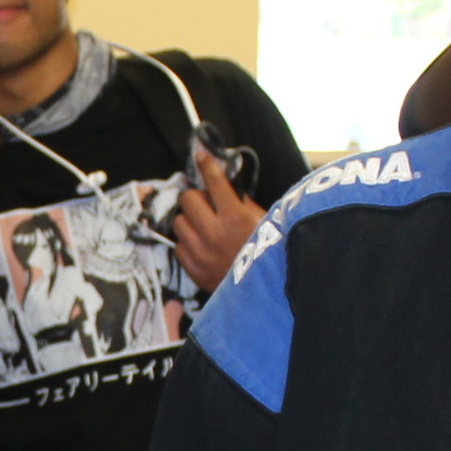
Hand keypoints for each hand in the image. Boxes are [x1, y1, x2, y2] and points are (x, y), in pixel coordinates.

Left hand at [168, 139, 265, 291]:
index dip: (206, 165)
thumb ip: (242, 202)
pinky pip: (179, 247)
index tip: (201, 155)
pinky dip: (188, 243)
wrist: (267, 295)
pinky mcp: (194, 271)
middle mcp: (214, 233)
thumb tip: (225, 183)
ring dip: (190, 220)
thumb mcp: (264, 222)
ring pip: (179, 222)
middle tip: (205, 201)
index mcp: (235, 217)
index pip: (214, 181)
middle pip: (188, 199)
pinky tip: (201, 245)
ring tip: (203, 225)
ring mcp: (201, 254)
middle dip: (196, 196)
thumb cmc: (271, 254)